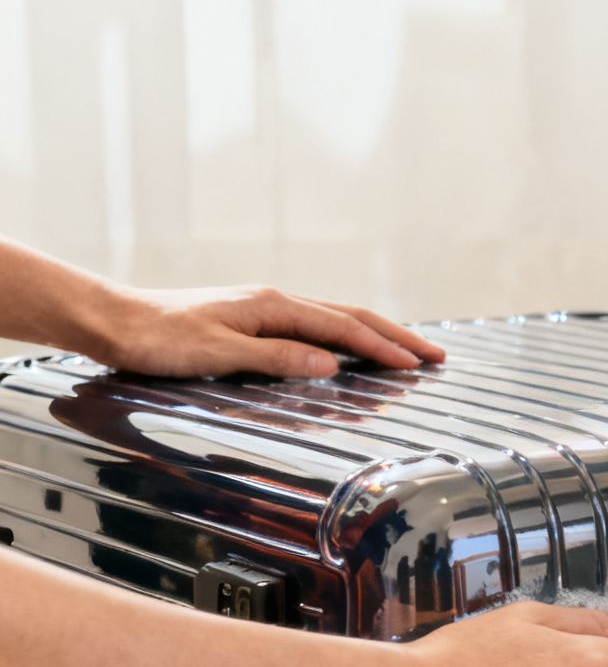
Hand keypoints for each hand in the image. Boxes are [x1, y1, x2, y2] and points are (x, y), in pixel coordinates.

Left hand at [86, 284, 444, 377]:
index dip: (384, 347)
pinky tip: (352, 348)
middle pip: (350, 316)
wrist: (112, 321)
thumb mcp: (217, 352)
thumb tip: (329, 363)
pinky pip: (315, 326)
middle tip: (435, 355)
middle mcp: (273, 302)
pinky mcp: (252, 321)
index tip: (419, 364)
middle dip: (396, 336)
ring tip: (408, 351)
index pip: (343, 327)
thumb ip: (276, 357)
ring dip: (376, 335)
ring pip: (335, 319)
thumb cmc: (157, 339)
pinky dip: (347, 336)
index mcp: (271, 306)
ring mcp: (264, 309)